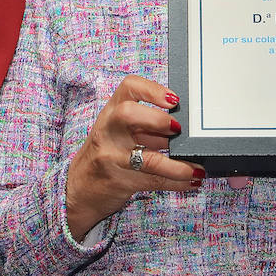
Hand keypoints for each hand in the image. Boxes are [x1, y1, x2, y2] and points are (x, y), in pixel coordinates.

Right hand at [64, 75, 201, 240]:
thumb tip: (186, 125)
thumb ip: (146, 124)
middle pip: (128, 114)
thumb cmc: (106, 153)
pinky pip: (154, 181)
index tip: (173, 99)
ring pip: (148, 159)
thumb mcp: (118, 131)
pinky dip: (177, 181)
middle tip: (178, 129)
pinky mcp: (120, 181)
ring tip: (197, 168)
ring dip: (178, 165)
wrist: (78, 188)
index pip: (128, 87)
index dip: (152, 90)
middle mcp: (108, 131)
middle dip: (158, 120)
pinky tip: (191, 181)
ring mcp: (112, 157)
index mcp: (110, 112)